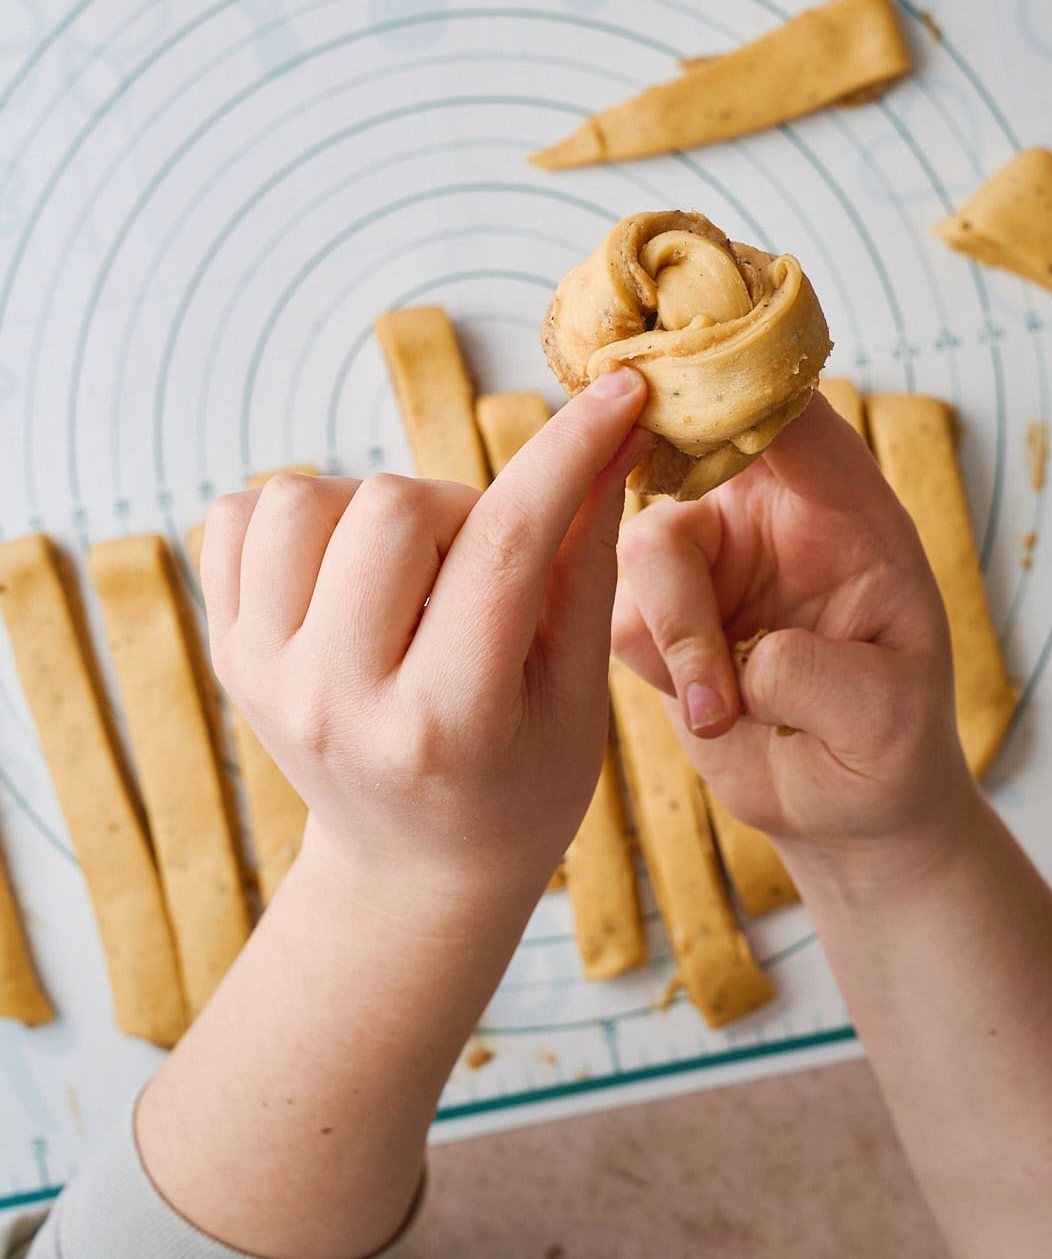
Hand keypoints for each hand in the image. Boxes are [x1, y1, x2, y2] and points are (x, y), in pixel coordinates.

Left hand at [201, 367, 647, 904]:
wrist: (413, 867)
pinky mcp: (225, 652)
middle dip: (460, 509)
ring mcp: (263, 677)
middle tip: (482, 567)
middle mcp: (335, 700)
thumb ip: (589, 557)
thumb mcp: (579, 689)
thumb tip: (617, 429)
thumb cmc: (521, 779)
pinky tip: (348, 573)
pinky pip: (239, 515)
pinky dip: (301, 518)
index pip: (505, 545)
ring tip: (412, 574)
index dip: (569, 450)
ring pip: (303, 495)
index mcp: (445, 721)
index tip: (619, 391)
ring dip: (374, 510)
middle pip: (394, 504)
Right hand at [613, 393, 972, 856]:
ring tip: (724, 717)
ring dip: (675, 637)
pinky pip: (623, 616)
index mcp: (847, 505)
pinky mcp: (665, 612)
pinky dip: (657, 670)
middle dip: (665, 497)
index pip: (790, 412)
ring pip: (644, 546)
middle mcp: (772, 512)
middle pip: (690, 450)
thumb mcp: (888, 720)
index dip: (732, 386)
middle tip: (685, 580)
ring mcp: (712, 558)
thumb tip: (742, 666)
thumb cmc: (892, 748)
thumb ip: (820, 678)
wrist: (848, 805)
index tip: (685, 398)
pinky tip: (714, 716)